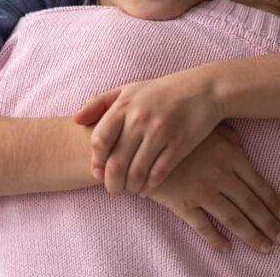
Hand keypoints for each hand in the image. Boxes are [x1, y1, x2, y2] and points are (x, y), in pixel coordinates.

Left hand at [73, 68, 224, 195]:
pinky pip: (159, 174)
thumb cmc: (162, 91)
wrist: (204, 90)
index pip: (99, 141)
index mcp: (125, 105)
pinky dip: (149, 186)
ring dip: (130, 187)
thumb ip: (101, 103)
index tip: (97, 173)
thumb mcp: (130, 89)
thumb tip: (75, 120)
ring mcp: (161, 132)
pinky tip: (146, 189)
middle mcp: (140, 119)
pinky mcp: (180, 144)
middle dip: (111, 183)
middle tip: (113, 190)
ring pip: (136, 172)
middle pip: (116, 163)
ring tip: (129, 190)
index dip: (95, 162)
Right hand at [147, 124, 279, 252]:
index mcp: (230, 155)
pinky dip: (216, 239)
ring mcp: (202, 191)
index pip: (259, 184)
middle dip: (270, 224)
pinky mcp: (182, 204)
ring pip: (233, 219)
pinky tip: (227, 248)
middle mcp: (221, 175)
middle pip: (251, 205)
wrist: (141, 142)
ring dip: (252, 235)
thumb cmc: (176, 130)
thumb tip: (241, 144)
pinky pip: (203, 226)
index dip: (274, 201)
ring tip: (265, 248)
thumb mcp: (206, 128)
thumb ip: (227, 137)